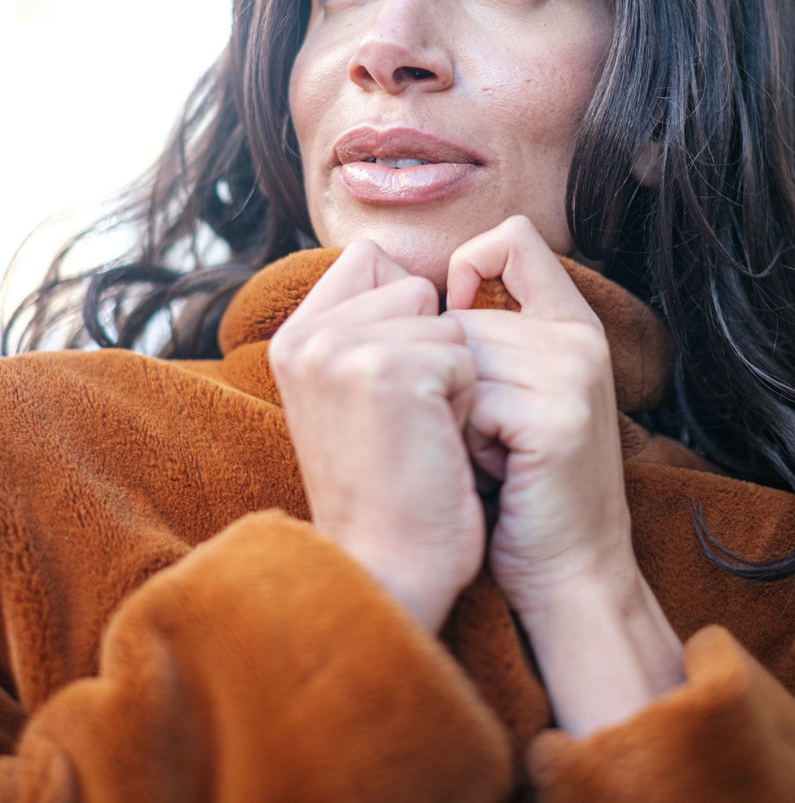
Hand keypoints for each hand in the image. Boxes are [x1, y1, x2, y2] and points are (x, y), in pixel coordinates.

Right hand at [268, 239, 484, 632]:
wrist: (386, 570)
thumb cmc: (385, 488)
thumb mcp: (349, 395)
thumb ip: (363, 329)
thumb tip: (418, 279)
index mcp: (294, 337)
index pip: (370, 260)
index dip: (406, 314)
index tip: (396, 388)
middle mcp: (308, 334)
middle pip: (413, 286)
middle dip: (431, 346)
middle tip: (405, 420)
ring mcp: (344, 349)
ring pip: (445, 321)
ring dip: (450, 376)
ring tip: (419, 434)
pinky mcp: (390, 370)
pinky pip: (464, 355)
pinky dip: (463, 403)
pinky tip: (433, 448)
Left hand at [446, 216, 683, 731]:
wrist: (570, 577)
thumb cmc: (519, 490)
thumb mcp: (509, 397)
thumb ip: (484, 340)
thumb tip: (414, 298)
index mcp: (572, 323)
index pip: (513, 239)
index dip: (469, 264)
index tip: (452, 320)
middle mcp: (579, 337)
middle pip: (461, 319)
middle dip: (446, 382)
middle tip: (479, 440)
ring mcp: (573, 374)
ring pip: (458, 359)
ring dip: (452, 416)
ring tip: (486, 457)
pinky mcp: (557, 417)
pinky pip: (469, 402)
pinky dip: (464, 444)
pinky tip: (493, 475)